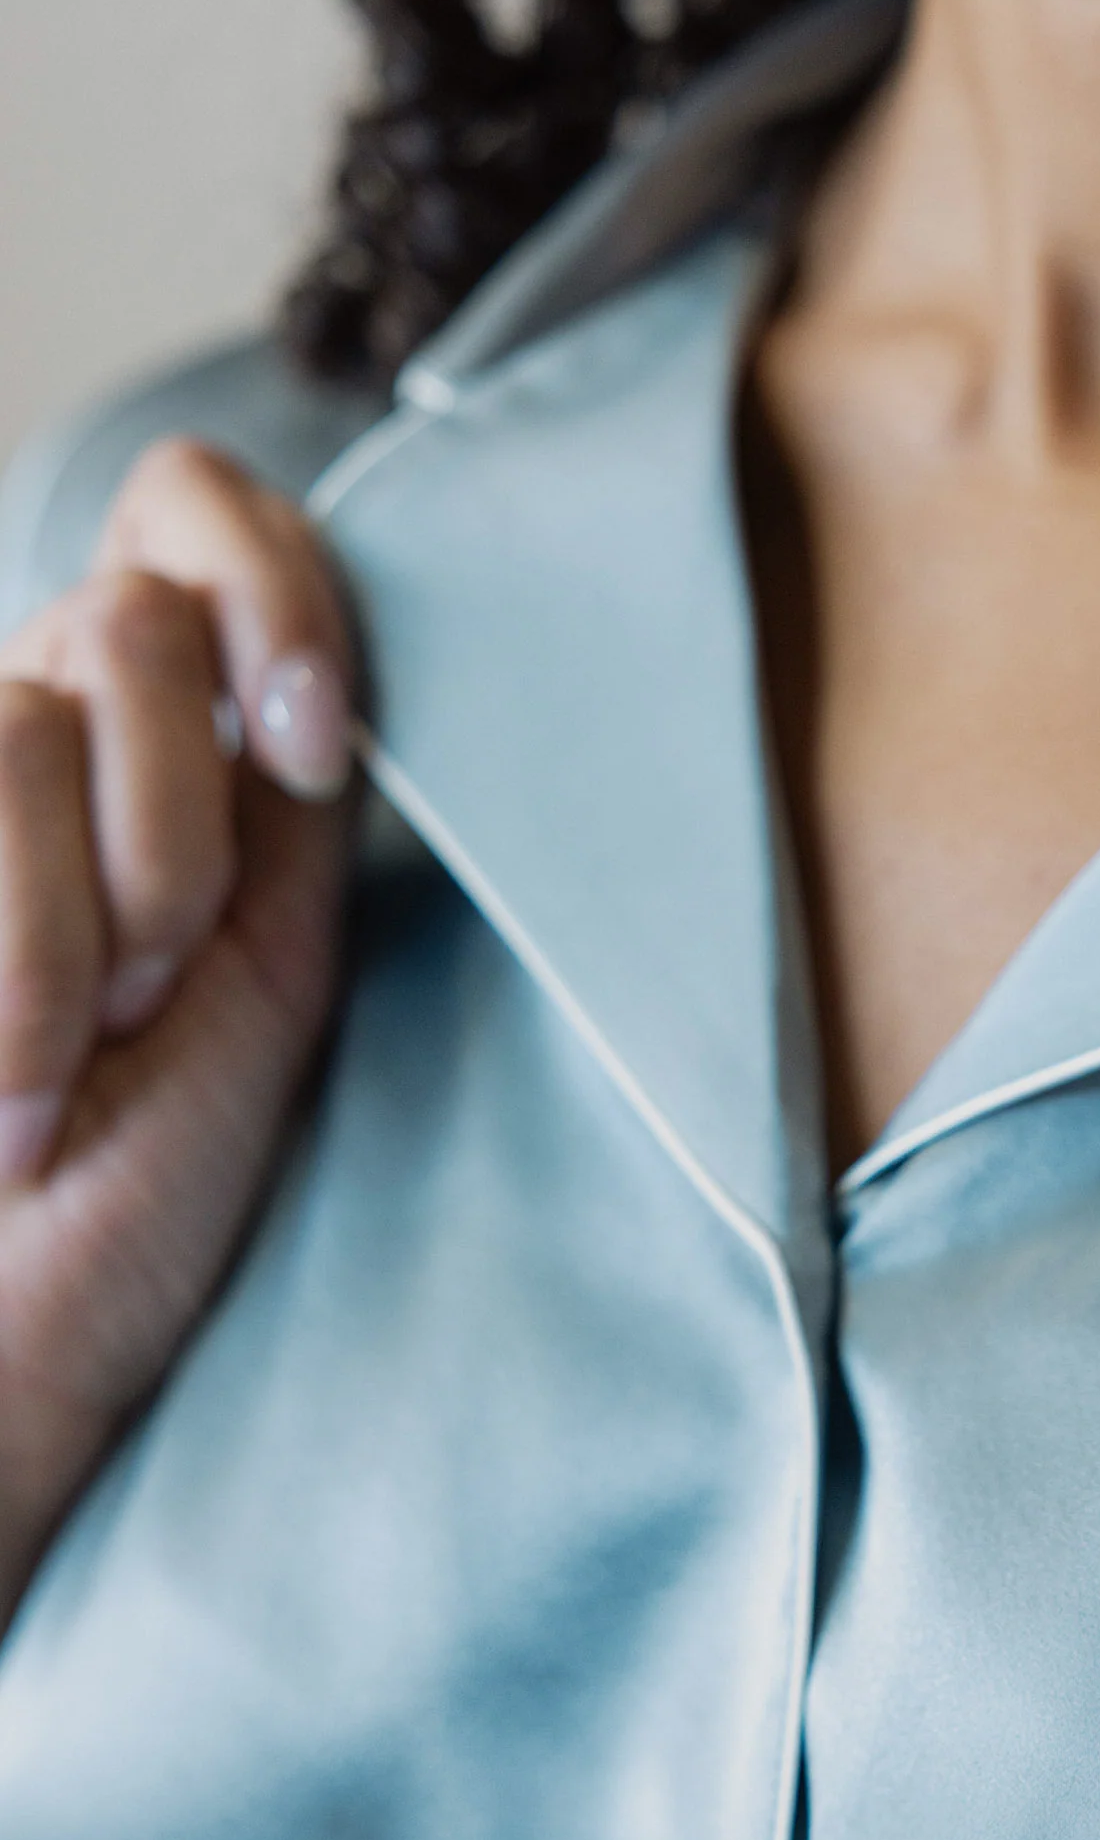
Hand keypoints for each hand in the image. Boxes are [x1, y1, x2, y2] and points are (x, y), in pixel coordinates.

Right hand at [0, 438, 355, 1618]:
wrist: (3, 1339)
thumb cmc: (145, 1177)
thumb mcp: (269, 953)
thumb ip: (286, 779)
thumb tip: (327, 635)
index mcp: (157, 736)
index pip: (189, 500)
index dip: (264, 580)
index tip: (314, 742)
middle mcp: (31, 727)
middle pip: (128, 616)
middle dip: (176, 825)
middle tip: (155, 993)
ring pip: (30, 708)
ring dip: (87, 913)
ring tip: (70, 1054)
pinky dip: (9, 967)